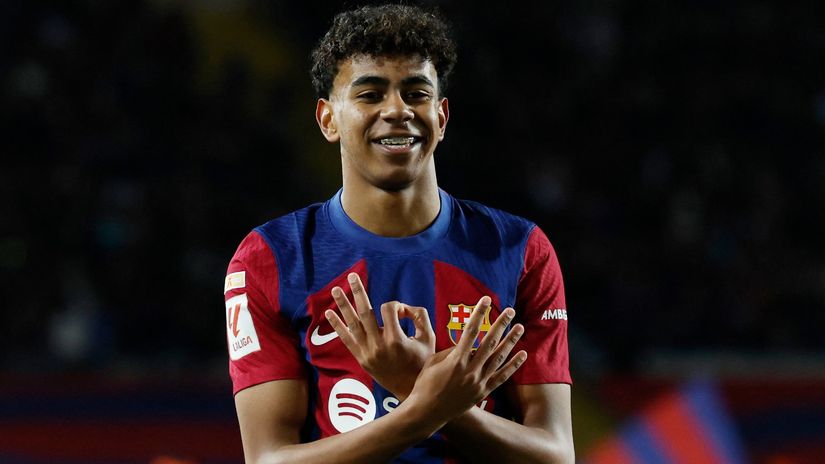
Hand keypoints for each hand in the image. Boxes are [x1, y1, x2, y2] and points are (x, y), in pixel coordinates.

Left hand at [325, 273, 434, 398]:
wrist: (410, 391)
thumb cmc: (422, 362)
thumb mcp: (428, 338)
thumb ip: (419, 316)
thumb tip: (402, 308)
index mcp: (397, 340)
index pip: (389, 309)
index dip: (396, 306)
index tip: (404, 313)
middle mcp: (379, 346)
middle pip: (365, 312)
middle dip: (358, 292)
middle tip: (351, 276)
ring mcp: (368, 353)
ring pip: (352, 325)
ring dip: (343, 305)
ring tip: (336, 289)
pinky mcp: (361, 359)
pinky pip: (346, 340)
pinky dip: (337, 326)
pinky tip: (329, 313)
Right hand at [405, 296, 526, 426]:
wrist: (427, 413)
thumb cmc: (425, 385)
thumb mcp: (432, 363)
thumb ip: (450, 351)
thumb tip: (464, 344)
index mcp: (455, 360)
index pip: (470, 331)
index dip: (479, 314)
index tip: (486, 300)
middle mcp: (470, 370)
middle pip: (489, 342)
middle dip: (501, 324)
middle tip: (510, 311)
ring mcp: (478, 382)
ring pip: (499, 358)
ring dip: (510, 341)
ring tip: (520, 327)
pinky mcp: (483, 392)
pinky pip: (502, 377)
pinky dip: (513, 365)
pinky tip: (522, 354)